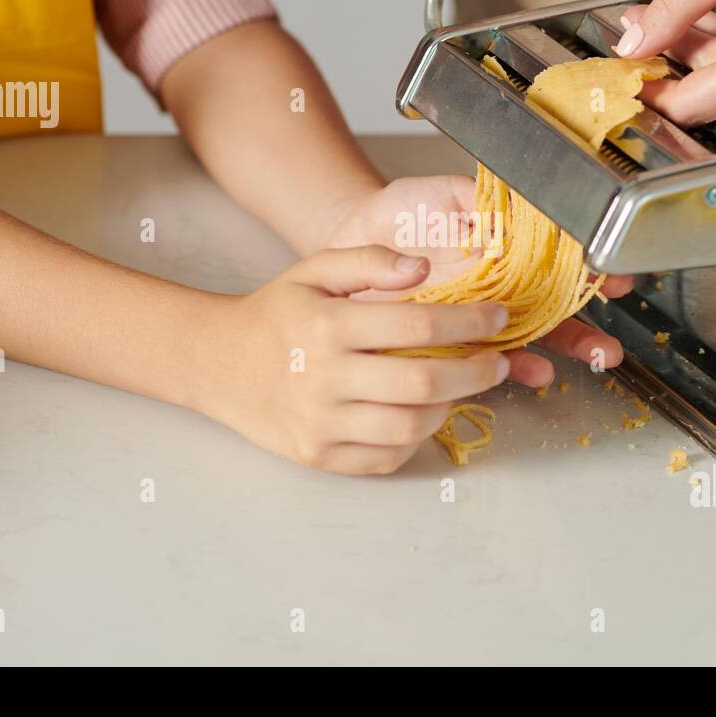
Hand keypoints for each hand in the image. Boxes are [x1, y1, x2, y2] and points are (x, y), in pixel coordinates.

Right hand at [192, 244, 509, 473]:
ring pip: (411, 425)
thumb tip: (422, 267)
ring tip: (459, 386)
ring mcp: (321, 423)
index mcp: (328, 325)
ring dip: (449, 406)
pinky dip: (415, 437)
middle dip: (476, 372)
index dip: (470, 322)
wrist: (218, 363)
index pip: (419, 324)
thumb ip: (369, 260)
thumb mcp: (315, 270)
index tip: (497, 319)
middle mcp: (324, 378)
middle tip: (498, 361)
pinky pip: (387, 456)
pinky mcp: (319, 456)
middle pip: (425, 382)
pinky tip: (420, 412)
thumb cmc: (277, 313)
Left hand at [324, 175, 632, 386]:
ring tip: (590, 360)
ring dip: (563, 350)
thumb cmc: (398, 213)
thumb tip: (508, 221)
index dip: (588, 269)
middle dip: (586, 325)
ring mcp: (477, 316)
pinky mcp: (450, 341)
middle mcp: (498, 286)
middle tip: (610, 341)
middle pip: (553, 308)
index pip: (557, 260)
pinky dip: (514, 367)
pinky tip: (533, 372)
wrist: (351, 241)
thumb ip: (475, 202)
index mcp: (503, 248)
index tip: (613, 277)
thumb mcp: (439, 193)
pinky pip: (488, 358)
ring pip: (531, 337)